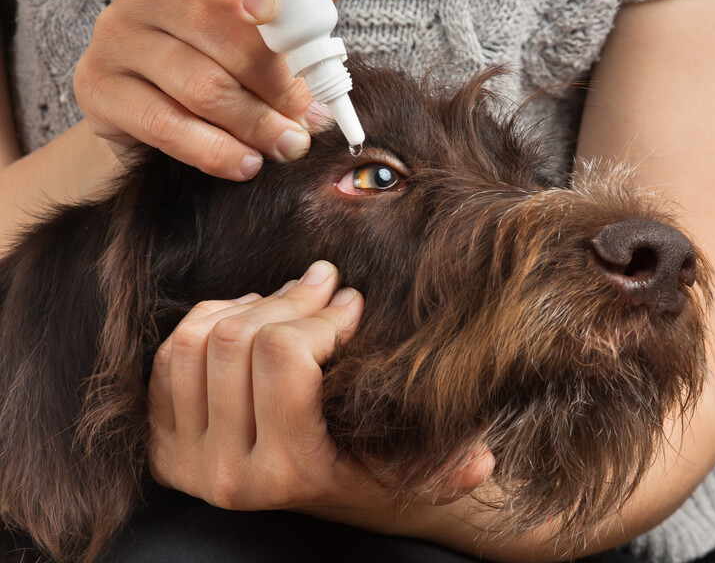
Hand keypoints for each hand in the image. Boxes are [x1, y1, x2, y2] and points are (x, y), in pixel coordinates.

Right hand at [73, 0, 350, 180]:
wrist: (154, 107)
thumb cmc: (221, 56)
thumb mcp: (264, 26)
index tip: (269, 9)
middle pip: (221, 38)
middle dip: (276, 83)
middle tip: (310, 116)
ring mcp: (116, 40)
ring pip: (201, 87)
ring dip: (256, 124)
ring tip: (289, 145)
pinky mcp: (100, 90)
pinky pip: (167, 126)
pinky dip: (215, 151)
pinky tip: (247, 164)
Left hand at [148, 261, 492, 514]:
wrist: (314, 498)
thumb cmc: (366, 473)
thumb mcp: (409, 474)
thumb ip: (451, 472)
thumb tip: (481, 460)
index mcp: (286, 473)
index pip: (283, 357)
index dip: (321, 315)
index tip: (352, 305)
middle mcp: (225, 472)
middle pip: (238, 340)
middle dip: (290, 299)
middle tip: (326, 285)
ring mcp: (185, 456)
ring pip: (198, 340)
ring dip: (248, 306)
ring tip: (290, 299)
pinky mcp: (163, 438)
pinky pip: (171, 355)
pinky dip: (209, 319)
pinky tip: (250, 315)